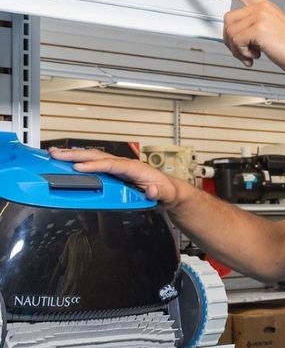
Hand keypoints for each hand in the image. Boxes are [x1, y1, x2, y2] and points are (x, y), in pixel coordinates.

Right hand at [48, 148, 183, 205]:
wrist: (167, 189)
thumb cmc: (165, 190)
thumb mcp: (166, 194)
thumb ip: (159, 193)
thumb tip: (152, 191)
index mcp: (135, 168)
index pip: (112, 165)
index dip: (95, 166)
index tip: (79, 167)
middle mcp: (124, 164)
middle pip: (98, 157)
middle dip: (77, 155)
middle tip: (57, 154)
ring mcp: (117, 167)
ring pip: (93, 158)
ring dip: (74, 155)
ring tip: (54, 153)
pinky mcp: (113, 171)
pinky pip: (94, 163)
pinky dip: (79, 160)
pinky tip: (66, 161)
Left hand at [206, 0, 284, 75]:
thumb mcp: (273, 32)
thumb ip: (255, 28)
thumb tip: (235, 37)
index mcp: (266, 7)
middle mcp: (262, 8)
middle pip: (228, 19)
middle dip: (231, 40)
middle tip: (244, 51)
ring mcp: (260, 16)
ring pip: (230, 32)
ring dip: (237, 49)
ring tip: (252, 55)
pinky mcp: (258, 28)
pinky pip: (236, 41)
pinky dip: (242, 53)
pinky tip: (255, 56)